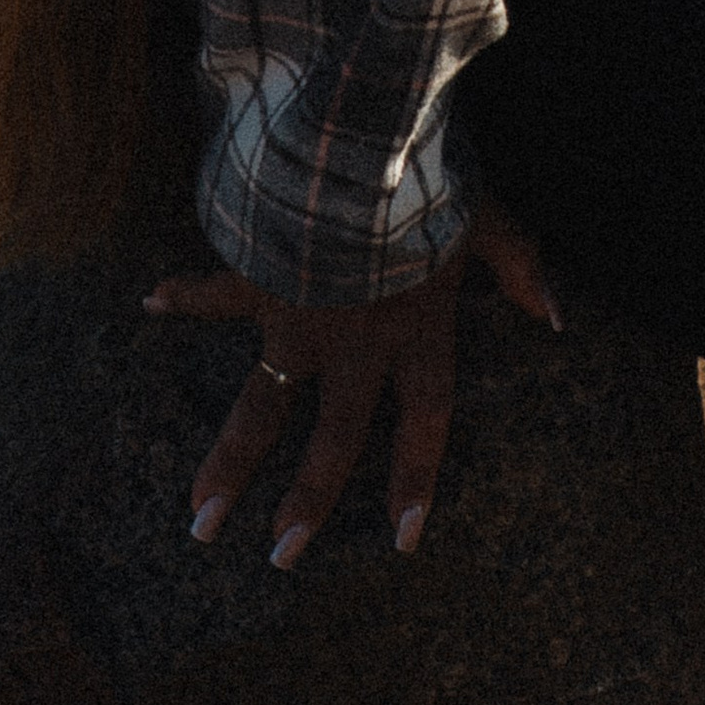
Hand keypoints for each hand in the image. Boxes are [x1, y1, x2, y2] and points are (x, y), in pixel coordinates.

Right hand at [143, 195, 559, 568]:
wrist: (354, 144)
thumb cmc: (428, 179)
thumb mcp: (486, 218)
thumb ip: (519, 266)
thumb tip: (555, 316)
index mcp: (416, 332)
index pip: (423, 423)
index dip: (416, 480)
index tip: (403, 541)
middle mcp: (355, 343)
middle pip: (332, 443)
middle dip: (306, 506)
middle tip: (279, 560)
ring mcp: (298, 318)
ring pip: (260, 409)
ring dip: (229, 465)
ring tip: (199, 519)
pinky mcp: (257, 279)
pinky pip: (215, 293)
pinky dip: (182, 293)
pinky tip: (149, 302)